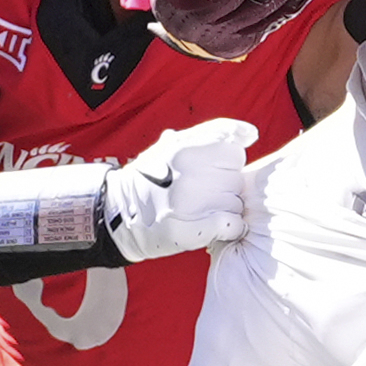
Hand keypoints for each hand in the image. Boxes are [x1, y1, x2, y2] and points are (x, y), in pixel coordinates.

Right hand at [103, 117, 258, 260]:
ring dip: (226, 208)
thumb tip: (250, 134)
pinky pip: (234, 224)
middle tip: (202, 193)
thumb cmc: (150, 178)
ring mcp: (189, 202)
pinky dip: (230, 227)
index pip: (234, 149)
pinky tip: (213, 225)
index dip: (228, 160)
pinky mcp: (191, 230)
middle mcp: (188, 172)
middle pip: (237, 177)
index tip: (216, 168)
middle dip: (226, 186)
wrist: (116, 214)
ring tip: (201, 209)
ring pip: (237, 202)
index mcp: (183, 147)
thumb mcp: (170, 146)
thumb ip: (209, 135)